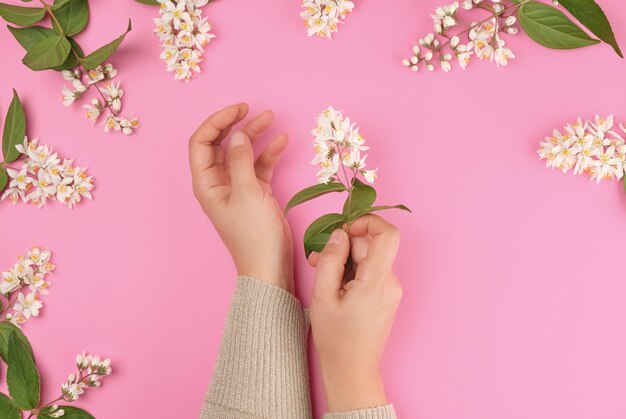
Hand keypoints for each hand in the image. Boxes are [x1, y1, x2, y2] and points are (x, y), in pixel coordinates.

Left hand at [189, 103, 293, 292]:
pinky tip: (281, 140)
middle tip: (252, 109)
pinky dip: (269, 152)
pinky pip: (259, 165)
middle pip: (220, 144)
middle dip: (235, 124)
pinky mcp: (256, 192)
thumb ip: (241, 161)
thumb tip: (237, 134)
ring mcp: (238, 186)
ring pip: (242, 152)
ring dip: (255, 135)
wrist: (270, 266)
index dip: (216, 122)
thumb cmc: (253, 235)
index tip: (238, 110)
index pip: (201, 143)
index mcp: (206, 183)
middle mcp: (218, 182)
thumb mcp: (247, 194)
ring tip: (271, 118)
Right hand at [308, 215, 402, 411]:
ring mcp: (390, 290)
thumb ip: (331, 260)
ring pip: (368, 259)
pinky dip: (352, 272)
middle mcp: (390, 283)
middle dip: (344, 246)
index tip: (345, 229)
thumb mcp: (323, 296)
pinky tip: (334, 285)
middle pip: (371, 246)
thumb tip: (339, 234)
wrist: (352, 370)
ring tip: (322, 275)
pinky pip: (370, 272)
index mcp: (376, 281)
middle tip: (318, 258)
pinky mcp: (386, 296)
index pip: (388, 234)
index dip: (367, 222)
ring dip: (345, 261)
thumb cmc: (336, 338)